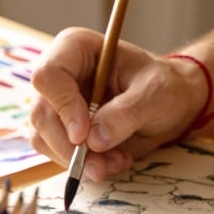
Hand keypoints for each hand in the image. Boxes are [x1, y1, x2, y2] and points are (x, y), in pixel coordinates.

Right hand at [29, 27, 206, 178]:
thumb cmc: (163, 85)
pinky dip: (83, 165)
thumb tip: (94, 139)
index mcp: (76, 49)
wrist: (171, 104)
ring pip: (44, 138)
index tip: (83, 135)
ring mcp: (58, 103)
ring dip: (78, 160)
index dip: (62, 106)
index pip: (48, 75)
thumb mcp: (155, 93)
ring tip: (117, 160)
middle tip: (100, 164)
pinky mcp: (62, 130)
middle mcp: (60, 75)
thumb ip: (126, 113)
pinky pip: (57, 153)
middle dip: (69, 146)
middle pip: (41, 113)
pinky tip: (112, 161)